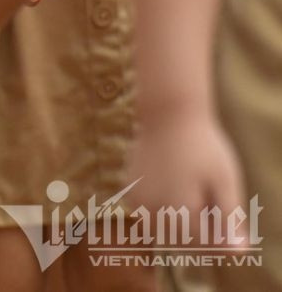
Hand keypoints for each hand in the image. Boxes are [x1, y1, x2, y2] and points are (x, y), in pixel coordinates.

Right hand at [133, 111, 247, 234]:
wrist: (167, 113)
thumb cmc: (203, 145)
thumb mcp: (225, 181)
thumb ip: (229, 219)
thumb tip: (237, 253)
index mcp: (180, 208)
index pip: (204, 242)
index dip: (218, 228)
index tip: (220, 201)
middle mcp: (153, 208)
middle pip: (182, 238)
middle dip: (198, 224)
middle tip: (204, 189)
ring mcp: (138, 199)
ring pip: (162, 229)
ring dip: (178, 219)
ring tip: (188, 187)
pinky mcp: (130, 190)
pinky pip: (148, 214)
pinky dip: (162, 208)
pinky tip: (170, 183)